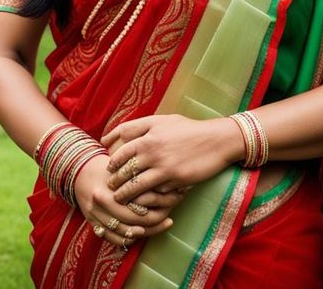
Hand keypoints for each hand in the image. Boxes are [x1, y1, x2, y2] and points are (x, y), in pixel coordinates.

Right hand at [71, 154, 177, 246]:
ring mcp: (95, 216)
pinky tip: (136, 234)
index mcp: (109, 192)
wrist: (77, 168)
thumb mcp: (120, 168)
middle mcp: (101, 207)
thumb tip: (163, 185)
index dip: (156, 215)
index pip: (137, 212)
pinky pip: (110, 238)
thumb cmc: (103, 166)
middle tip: (167, 221)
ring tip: (155, 228)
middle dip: (152, 226)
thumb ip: (137, 180)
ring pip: (122, 234)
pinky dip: (124, 239)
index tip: (170, 211)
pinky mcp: (91, 222)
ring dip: (141, 234)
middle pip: (132, 224)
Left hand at [102, 114, 236, 210]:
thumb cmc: (186, 129)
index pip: (121, 148)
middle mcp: (152, 151)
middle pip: (125, 168)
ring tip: (119, 198)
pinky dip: (148, 198)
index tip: (107, 165)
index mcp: (147, 135)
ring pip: (137, 184)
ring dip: (126, 193)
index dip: (112, 158)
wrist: (215, 140)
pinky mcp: (176, 181)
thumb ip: (138, 126)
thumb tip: (117, 134)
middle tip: (109, 186)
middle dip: (115, 179)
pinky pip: (157, 192)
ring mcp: (164, 167)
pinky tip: (142, 202)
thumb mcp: (160, 121)